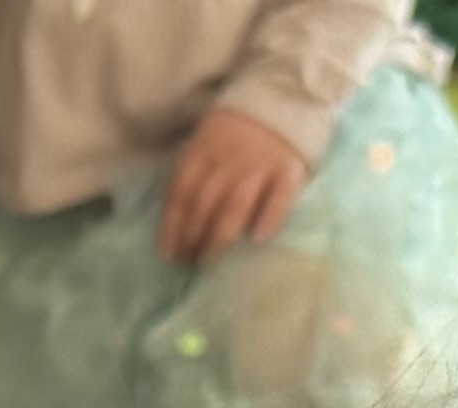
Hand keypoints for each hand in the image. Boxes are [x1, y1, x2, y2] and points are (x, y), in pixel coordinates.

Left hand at [160, 109, 305, 263]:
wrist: (284, 94)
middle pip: (204, 205)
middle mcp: (228, 160)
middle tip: (188, 263)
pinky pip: (278, 198)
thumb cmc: (237, 129)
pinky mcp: (289, 170)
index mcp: (202, 151)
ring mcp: (259, 166)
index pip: (181, 194)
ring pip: (234, 207)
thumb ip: (193, 173)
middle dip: (192, 238)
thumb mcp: (206, 139)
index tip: (168, 254)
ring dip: (218, 238)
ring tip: (209, 261)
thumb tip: (176, 221)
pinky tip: (259, 239)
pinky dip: (269, 218)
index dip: (172, 227)